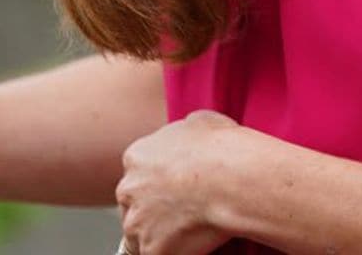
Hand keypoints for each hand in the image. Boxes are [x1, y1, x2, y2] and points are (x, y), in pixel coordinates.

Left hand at [116, 109, 239, 254]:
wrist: (232, 179)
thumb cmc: (221, 148)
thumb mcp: (200, 121)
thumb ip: (180, 133)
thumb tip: (186, 139)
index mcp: (136, 156)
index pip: (138, 172)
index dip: (160, 180)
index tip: (177, 184)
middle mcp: (129, 190)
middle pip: (135, 203)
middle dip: (154, 207)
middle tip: (185, 205)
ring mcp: (136, 223)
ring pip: (142, 233)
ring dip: (162, 230)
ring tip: (194, 222)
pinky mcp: (151, 250)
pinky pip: (159, 252)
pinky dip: (176, 248)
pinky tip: (197, 235)